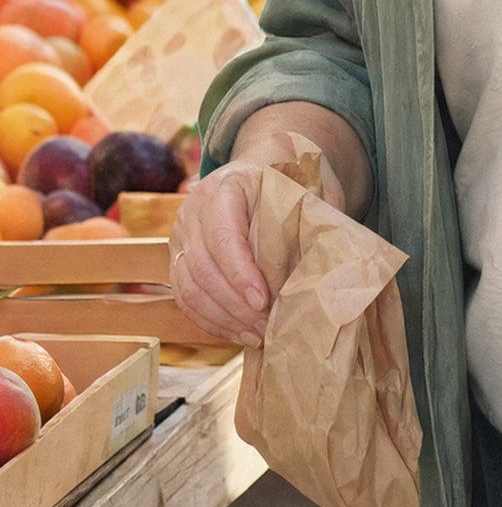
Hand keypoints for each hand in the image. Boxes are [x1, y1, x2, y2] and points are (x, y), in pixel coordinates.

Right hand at [168, 142, 347, 347]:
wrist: (263, 171)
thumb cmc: (290, 183)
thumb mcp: (305, 190)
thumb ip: (310, 220)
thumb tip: (318, 267)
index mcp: (225, 186)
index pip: (223, 236)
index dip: (240, 273)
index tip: (263, 301)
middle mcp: (193, 210)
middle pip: (204, 267)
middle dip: (235, 305)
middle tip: (266, 326)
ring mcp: (181, 236)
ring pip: (191, 288)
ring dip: (224, 318)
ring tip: (256, 335)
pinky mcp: (178, 260)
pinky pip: (186, 299)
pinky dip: (212, 320)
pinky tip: (239, 333)